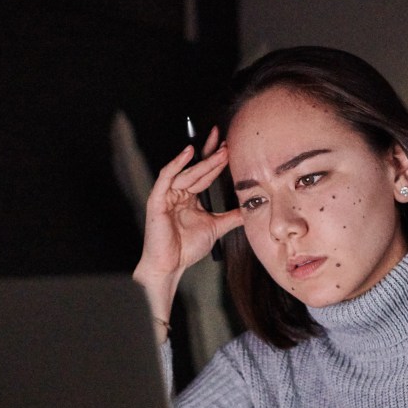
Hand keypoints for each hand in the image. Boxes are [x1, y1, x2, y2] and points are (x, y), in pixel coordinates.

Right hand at [133, 128, 243, 322]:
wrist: (170, 265)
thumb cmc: (186, 247)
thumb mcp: (216, 227)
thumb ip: (232, 216)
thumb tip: (250, 208)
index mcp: (190, 196)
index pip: (205, 173)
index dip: (216, 159)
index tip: (230, 147)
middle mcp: (178, 192)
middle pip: (197, 169)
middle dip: (212, 154)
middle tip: (228, 142)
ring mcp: (167, 195)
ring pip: (187, 173)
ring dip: (203, 161)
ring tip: (219, 151)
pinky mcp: (157, 199)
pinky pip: (166, 177)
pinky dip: (176, 164)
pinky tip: (188, 153)